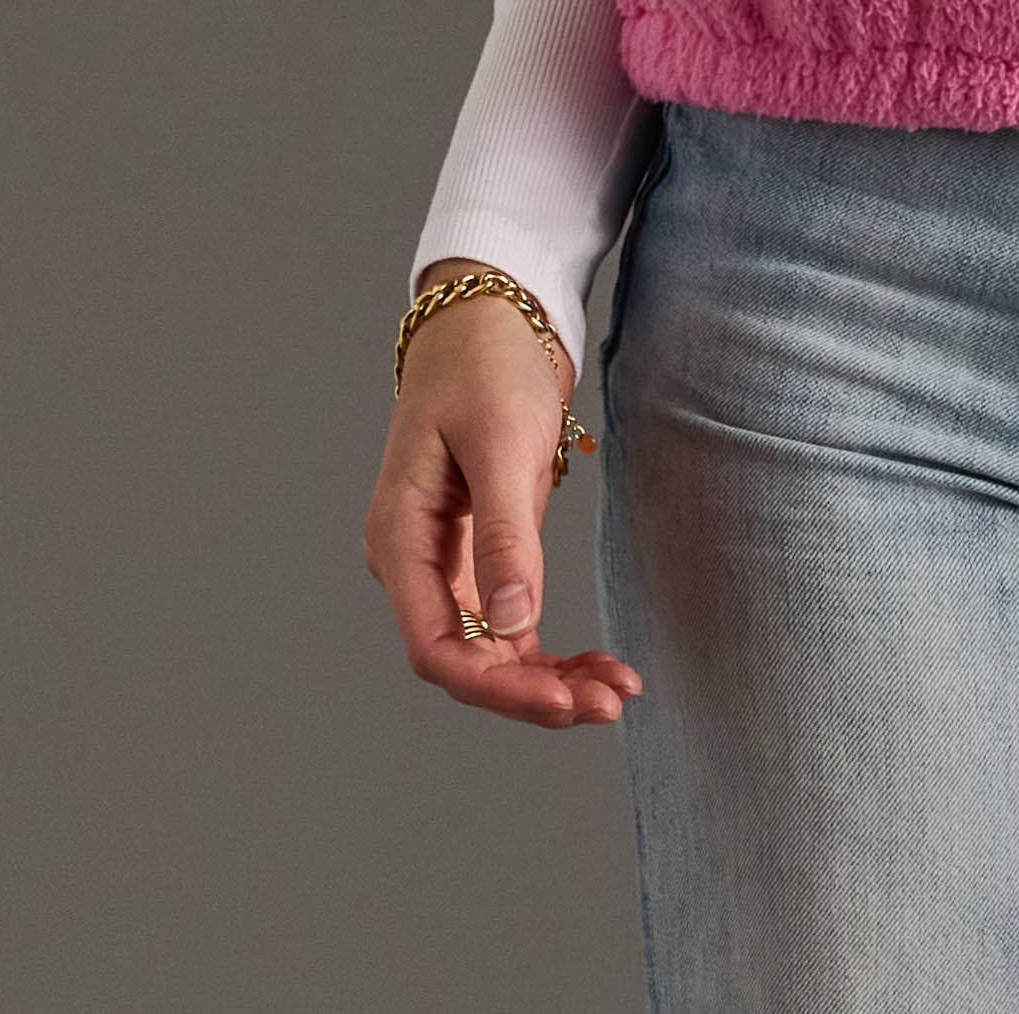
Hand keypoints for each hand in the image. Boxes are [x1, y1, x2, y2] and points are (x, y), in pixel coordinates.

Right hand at [360, 263, 642, 730]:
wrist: (493, 315)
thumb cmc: (487, 366)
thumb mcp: (500, 444)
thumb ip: (505, 536)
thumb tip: (511, 627)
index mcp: (400, 540)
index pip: (438, 648)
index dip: (499, 687)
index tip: (565, 703)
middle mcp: (415, 564)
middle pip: (467, 660)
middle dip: (534, 691)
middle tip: (610, 704)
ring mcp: (447, 563)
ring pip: (491, 649)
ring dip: (549, 677)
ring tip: (617, 691)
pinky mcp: (482, 552)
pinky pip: (510, 620)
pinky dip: (549, 647)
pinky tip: (598, 663)